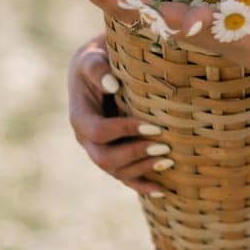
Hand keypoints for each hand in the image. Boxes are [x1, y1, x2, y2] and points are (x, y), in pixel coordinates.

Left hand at [59, 0, 249, 74]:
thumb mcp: (233, 23)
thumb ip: (212, 22)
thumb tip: (191, 21)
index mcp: (171, 20)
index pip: (125, 5)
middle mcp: (165, 23)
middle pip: (117, 7)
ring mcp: (172, 23)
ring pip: (128, 9)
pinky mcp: (181, 20)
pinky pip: (146, 8)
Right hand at [67, 30, 170, 196]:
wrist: (99, 69)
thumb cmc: (98, 60)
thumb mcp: (91, 58)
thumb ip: (98, 68)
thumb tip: (111, 83)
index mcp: (80, 117)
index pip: (99, 132)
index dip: (124, 131)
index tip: (153, 125)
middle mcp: (87, 139)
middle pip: (105, 159)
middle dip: (135, 154)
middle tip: (164, 146)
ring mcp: (100, 150)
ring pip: (117, 171)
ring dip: (143, 168)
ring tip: (169, 159)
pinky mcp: (114, 154)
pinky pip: (125, 177)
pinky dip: (143, 185)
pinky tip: (162, 191)